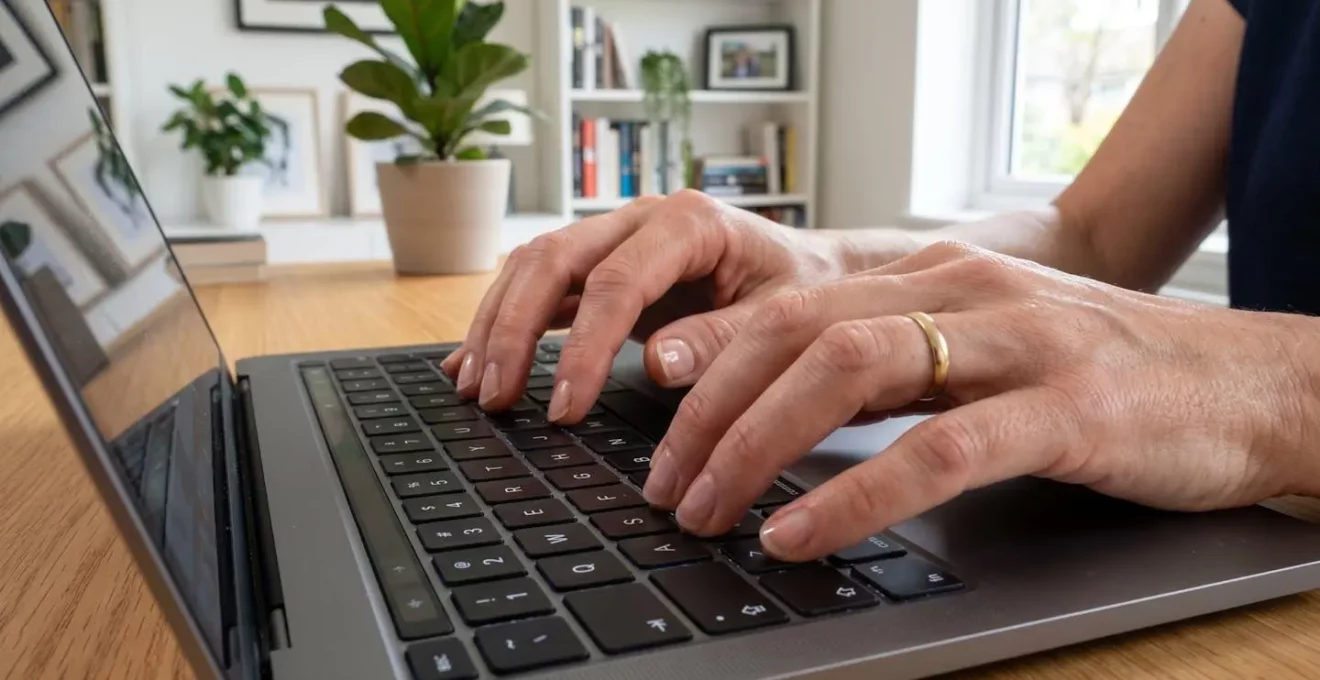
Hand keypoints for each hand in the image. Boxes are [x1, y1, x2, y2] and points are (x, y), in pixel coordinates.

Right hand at [440, 191, 853, 416]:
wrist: (812, 272)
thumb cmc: (801, 295)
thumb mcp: (781, 322)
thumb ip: (724, 341)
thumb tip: (659, 365)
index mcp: (689, 223)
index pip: (616, 281)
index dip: (584, 348)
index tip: (565, 407)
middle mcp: (640, 218)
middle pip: (553, 259)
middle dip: (515, 330)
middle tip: (495, 397)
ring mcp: (614, 238)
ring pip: (533, 267)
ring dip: (498, 325)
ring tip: (474, 387)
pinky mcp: (601, 265)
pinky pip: (540, 287)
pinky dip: (504, 323)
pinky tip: (474, 362)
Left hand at [644, 241, 1319, 560]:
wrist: (1248, 382)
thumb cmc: (1100, 375)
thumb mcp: (979, 351)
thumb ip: (892, 366)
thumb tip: (784, 412)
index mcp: (932, 276)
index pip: (790, 303)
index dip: (711, 352)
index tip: (649, 402)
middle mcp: (962, 292)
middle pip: (798, 332)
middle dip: (713, 408)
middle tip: (664, 481)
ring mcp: (1016, 343)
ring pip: (850, 370)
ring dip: (759, 445)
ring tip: (707, 509)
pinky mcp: (1066, 408)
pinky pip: (938, 450)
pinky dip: (854, 494)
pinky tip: (800, 534)